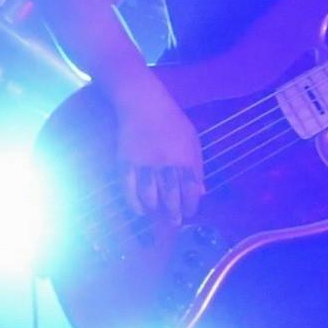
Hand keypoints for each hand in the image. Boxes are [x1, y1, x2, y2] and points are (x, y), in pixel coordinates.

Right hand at [113, 81, 205, 232]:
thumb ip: (197, 166)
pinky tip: (139, 210)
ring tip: (157, 216)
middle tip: (174, 223)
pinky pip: (129, 187)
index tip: (190, 213)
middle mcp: (165, 163)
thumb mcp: (192, 139)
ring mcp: (144, 164)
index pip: (190, 188)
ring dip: (155, 209)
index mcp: (184, 157)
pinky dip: (134, 202)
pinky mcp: (126, 162)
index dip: (191, 205)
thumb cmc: (172, 121)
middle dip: (174, 213)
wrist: (143, 104)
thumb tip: (201, 191)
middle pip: (171, 195)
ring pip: (150, 194)